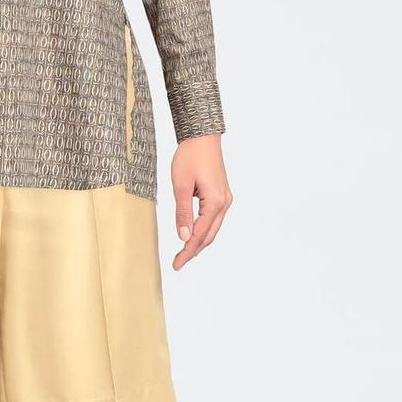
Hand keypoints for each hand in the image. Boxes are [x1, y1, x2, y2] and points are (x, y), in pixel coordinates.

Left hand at [170, 134, 231, 269]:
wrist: (202, 136)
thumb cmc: (190, 157)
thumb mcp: (180, 185)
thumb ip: (182, 212)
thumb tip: (183, 237)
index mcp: (215, 202)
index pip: (199, 234)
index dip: (187, 251)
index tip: (176, 264)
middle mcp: (224, 203)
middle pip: (209, 235)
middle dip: (193, 251)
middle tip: (177, 263)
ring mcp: (225, 199)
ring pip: (212, 229)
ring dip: (199, 242)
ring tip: (183, 254)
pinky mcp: (221, 195)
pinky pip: (213, 219)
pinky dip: (203, 230)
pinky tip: (193, 235)